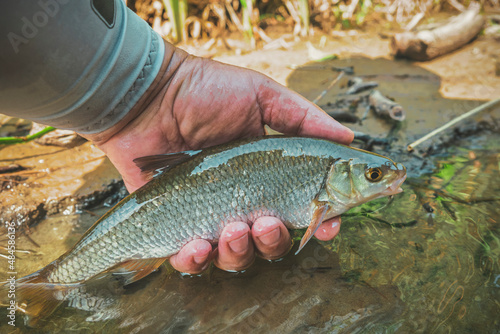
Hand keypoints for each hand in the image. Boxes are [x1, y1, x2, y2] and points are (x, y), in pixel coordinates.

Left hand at [83, 48, 352, 273]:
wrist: (148, 97)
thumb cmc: (205, 92)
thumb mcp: (261, 96)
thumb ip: (303, 118)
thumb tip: (349, 137)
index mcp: (267, 175)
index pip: (302, 208)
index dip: (320, 222)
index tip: (329, 226)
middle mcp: (243, 200)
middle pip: (272, 241)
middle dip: (276, 240)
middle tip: (267, 220)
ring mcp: (210, 216)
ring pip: (237, 257)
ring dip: (241, 251)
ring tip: (233, 227)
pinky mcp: (176, 227)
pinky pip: (192, 261)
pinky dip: (197, 262)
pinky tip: (197, 244)